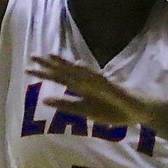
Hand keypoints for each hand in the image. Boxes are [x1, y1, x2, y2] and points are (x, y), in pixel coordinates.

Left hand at [26, 54, 151, 125]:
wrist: (139, 112)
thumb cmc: (114, 110)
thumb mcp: (86, 111)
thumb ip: (67, 105)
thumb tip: (44, 100)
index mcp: (82, 88)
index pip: (60, 79)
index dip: (45, 74)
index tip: (28, 69)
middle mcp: (89, 82)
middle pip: (67, 72)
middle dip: (50, 64)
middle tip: (32, 56)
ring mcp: (100, 83)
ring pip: (80, 72)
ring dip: (66, 63)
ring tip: (51, 56)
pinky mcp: (112, 88)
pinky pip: (98, 79)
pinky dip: (88, 72)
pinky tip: (78, 64)